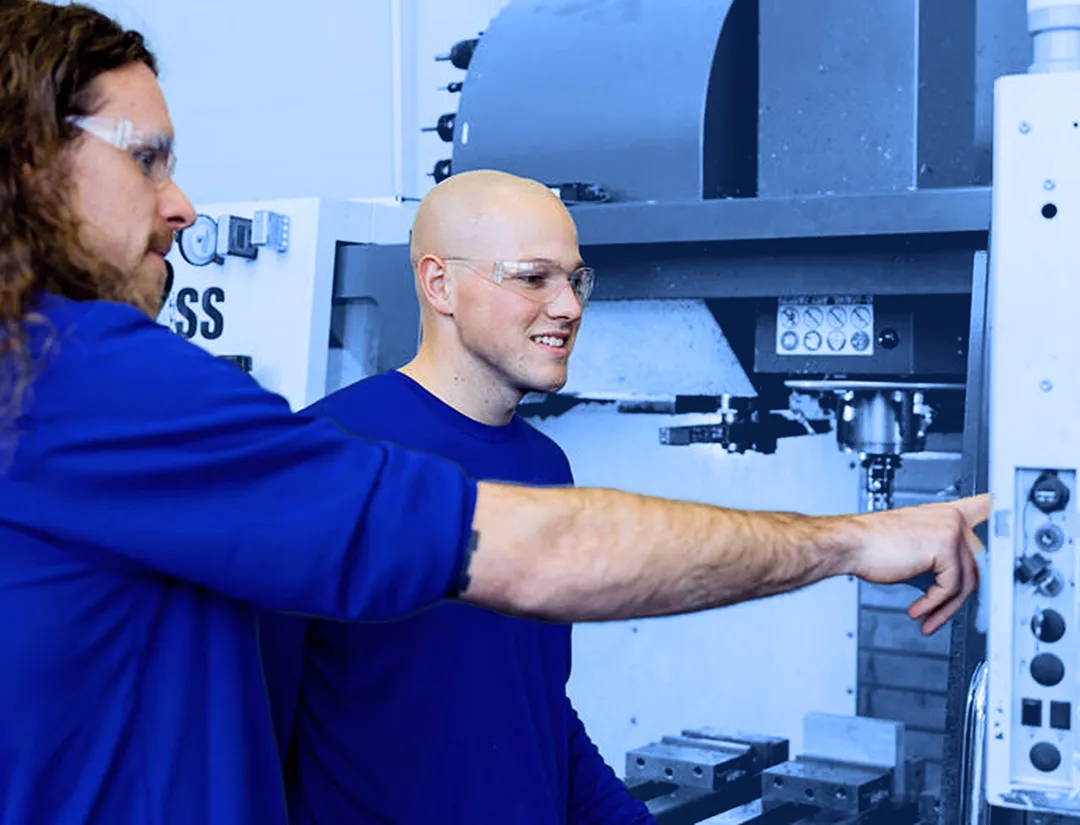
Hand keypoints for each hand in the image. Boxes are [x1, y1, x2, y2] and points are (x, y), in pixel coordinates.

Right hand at [848, 493, 989, 634]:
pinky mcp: (945, 546)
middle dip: (961, 595)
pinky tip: (919, 611)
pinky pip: (951, 587)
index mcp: (943, 513)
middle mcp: (950, 517)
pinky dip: (934, 605)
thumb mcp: (911, 548)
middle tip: (945, 613)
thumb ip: (936, 557)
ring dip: (946, 607)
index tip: (1007, 528)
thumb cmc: (869, 545)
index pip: (984, 507)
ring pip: (967, 580)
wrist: (848, 544)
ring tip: (928, 619)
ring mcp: (950, 529)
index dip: (1001, 516)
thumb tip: (951, 583)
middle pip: (978, 562)